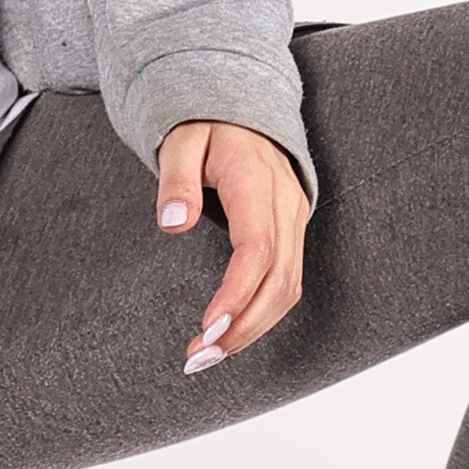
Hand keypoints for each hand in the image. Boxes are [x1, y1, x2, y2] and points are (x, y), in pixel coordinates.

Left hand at [155, 120, 310, 370]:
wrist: (243, 111)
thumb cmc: (206, 126)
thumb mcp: (180, 141)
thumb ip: (176, 180)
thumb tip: (173, 222)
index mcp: (256, 182)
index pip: (256, 250)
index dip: (235, 295)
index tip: (207, 327)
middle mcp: (285, 205)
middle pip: (278, 281)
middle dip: (242, 327)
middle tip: (199, 357)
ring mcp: (295, 219)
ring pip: (288, 289)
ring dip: (253, 329)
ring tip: (209, 354)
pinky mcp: (293, 231)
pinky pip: (287, 282)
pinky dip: (262, 314)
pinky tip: (232, 333)